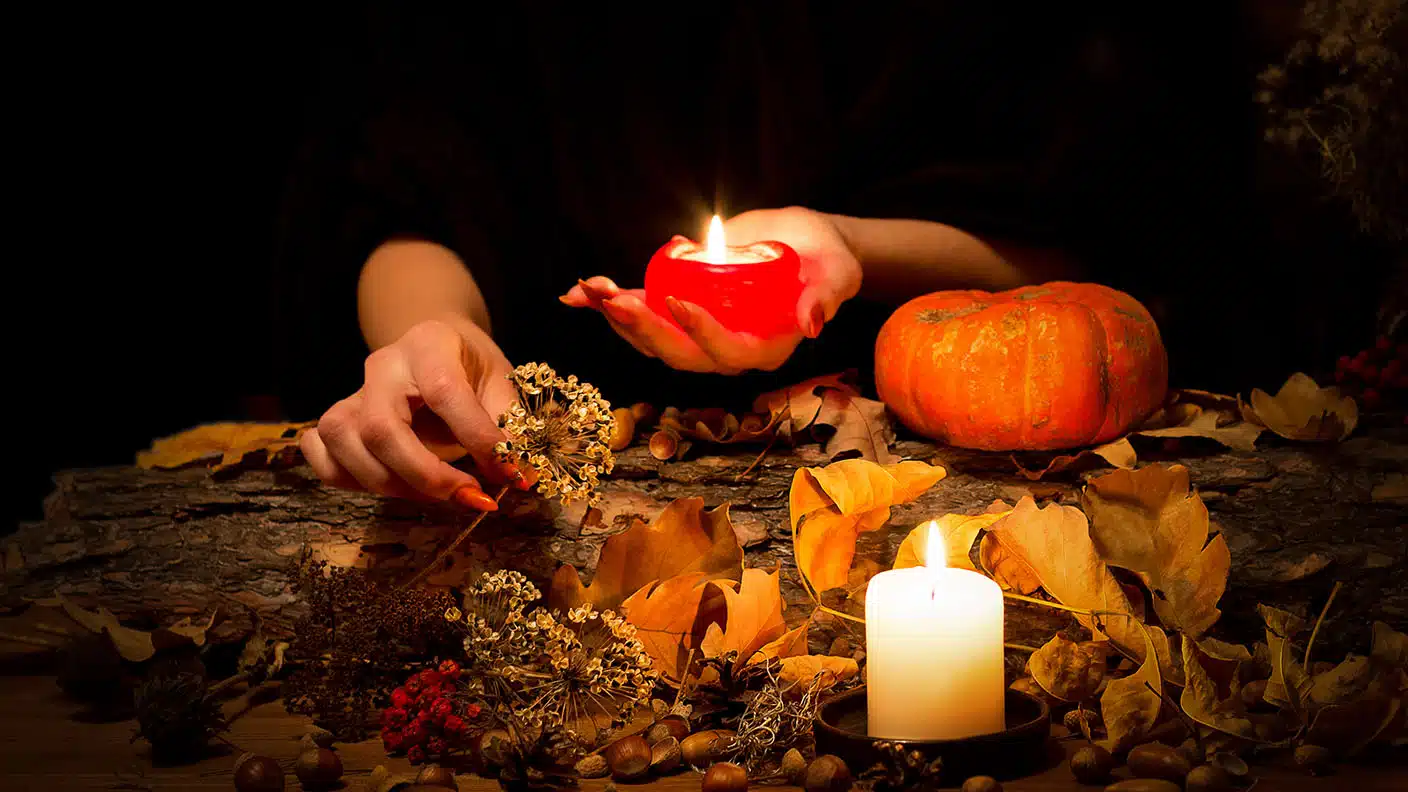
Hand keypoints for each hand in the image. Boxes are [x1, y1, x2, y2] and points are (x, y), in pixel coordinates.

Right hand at [299, 317, 527, 508]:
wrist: (436, 348)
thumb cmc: (472, 369)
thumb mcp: (501, 384)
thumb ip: (510, 426)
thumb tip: (519, 474)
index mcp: (429, 343)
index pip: (443, 392)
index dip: (477, 438)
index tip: (510, 474)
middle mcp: (383, 365)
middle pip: (381, 428)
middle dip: (426, 476)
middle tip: (472, 497)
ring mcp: (352, 391)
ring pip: (343, 442)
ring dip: (391, 484)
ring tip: (438, 493)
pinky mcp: (336, 418)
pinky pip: (319, 453)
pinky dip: (349, 479)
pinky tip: (393, 484)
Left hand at [559, 206, 861, 373]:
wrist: (803, 245)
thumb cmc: (827, 261)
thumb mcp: (836, 272)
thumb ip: (826, 295)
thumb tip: (813, 323)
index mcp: (763, 349)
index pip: (727, 351)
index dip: (701, 332)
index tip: (678, 300)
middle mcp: (724, 350)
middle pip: (678, 353)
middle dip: (642, 328)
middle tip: (614, 300)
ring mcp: (696, 332)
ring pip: (650, 339)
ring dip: (615, 317)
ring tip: (587, 289)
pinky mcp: (676, 309)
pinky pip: (640, 313)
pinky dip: (606, 305)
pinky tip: (575, 294)